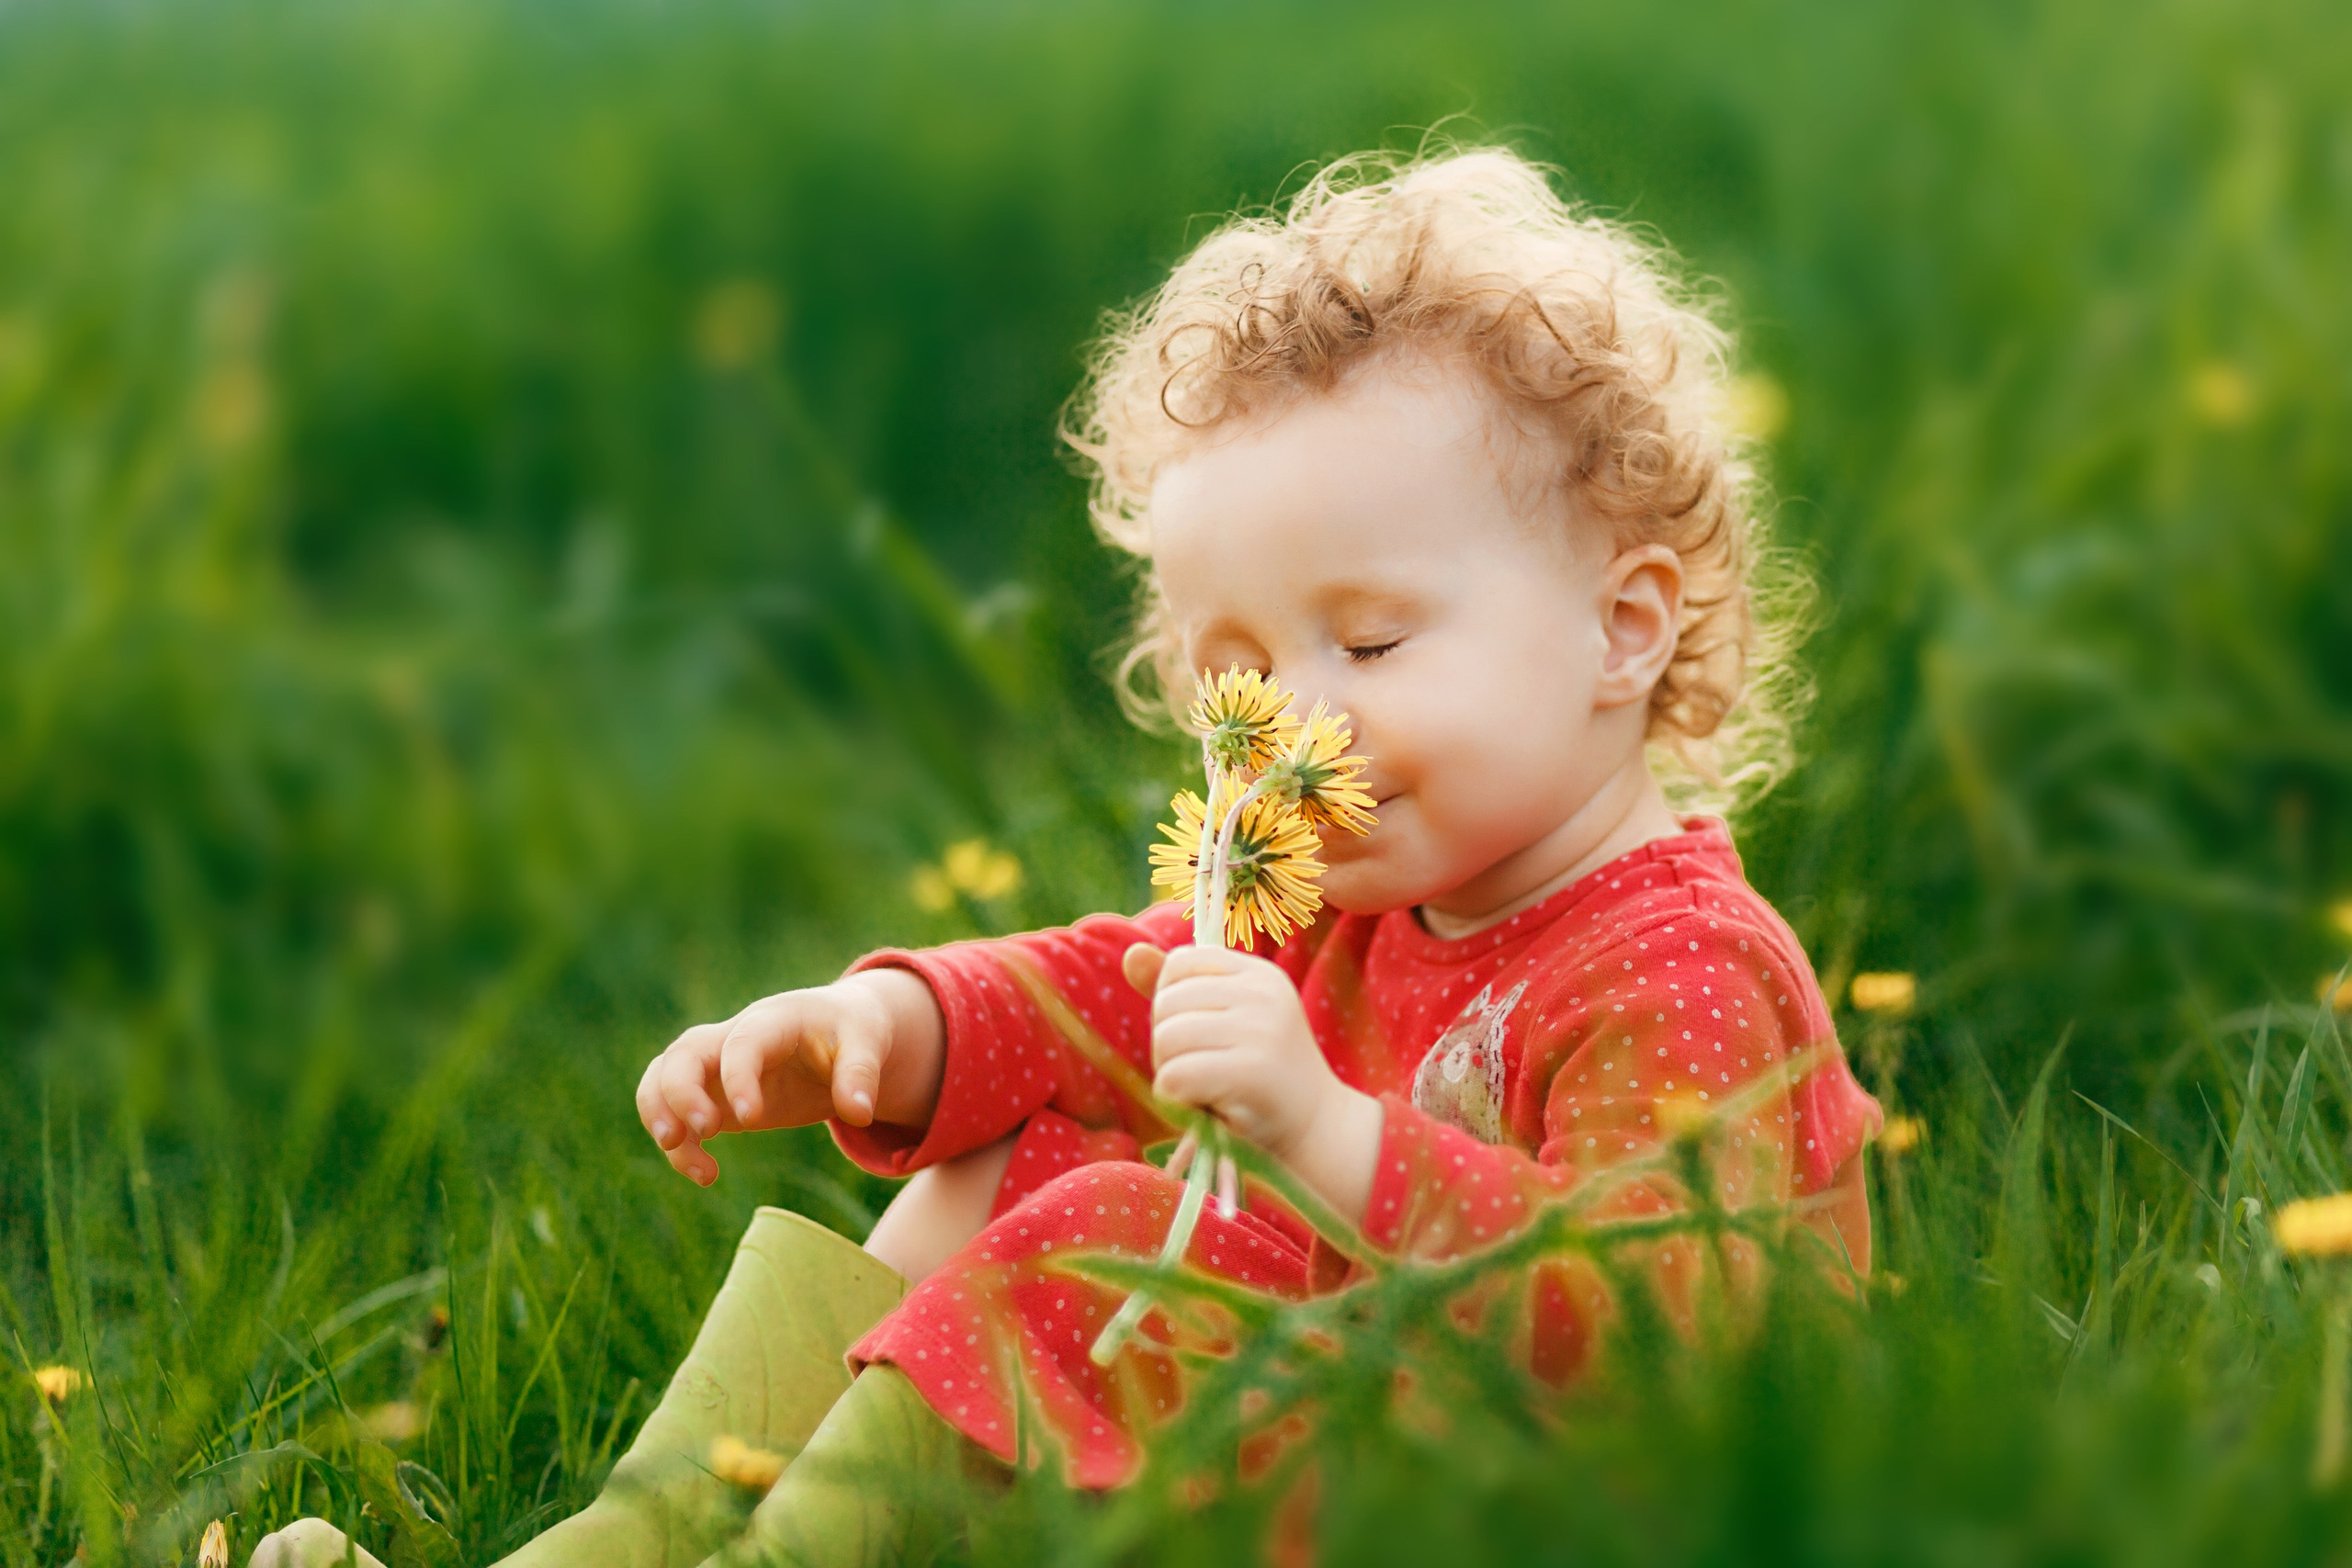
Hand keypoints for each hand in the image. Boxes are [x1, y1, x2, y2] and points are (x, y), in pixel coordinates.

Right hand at [635, 967, 944, 1185]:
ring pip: (662, 1079)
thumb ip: (861, 1074)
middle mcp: (732, 1037)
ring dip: (661, 1119)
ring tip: (698, 1168)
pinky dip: (680, 1145)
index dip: (738, 1078)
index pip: (742, 1042)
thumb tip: (859, 1114)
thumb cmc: (852, 1031)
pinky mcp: (712, 1093)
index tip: (750, 1119)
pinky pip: (674, 1113)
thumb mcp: (868, 1042)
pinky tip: (708, 1175)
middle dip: (678, 1094)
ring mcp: (716, 1065)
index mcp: (773, 1020)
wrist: (839, 1028)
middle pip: (682, 1054)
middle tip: (700, 1132)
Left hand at [1124, 942, 1348, 1162]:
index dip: (1172, 1002)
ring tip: (1203, 1088)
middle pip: (1167, 1002)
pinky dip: (1174, 1100)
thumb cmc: (1260, 1076)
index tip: (1199, 1035)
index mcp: (1258, 973)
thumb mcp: (1223, 1021)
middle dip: (1168, 1043)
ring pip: (1166, 1038)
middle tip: (1202, 1071)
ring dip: (1169, 1073)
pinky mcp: (1250, 1072)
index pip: (1181, 962)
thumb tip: (1131, 953)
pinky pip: (1175, 1076)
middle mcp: (1263, 992)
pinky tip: (1203, 1108)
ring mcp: (1260, 1030)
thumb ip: (1178, 989)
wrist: (1316, 1128)